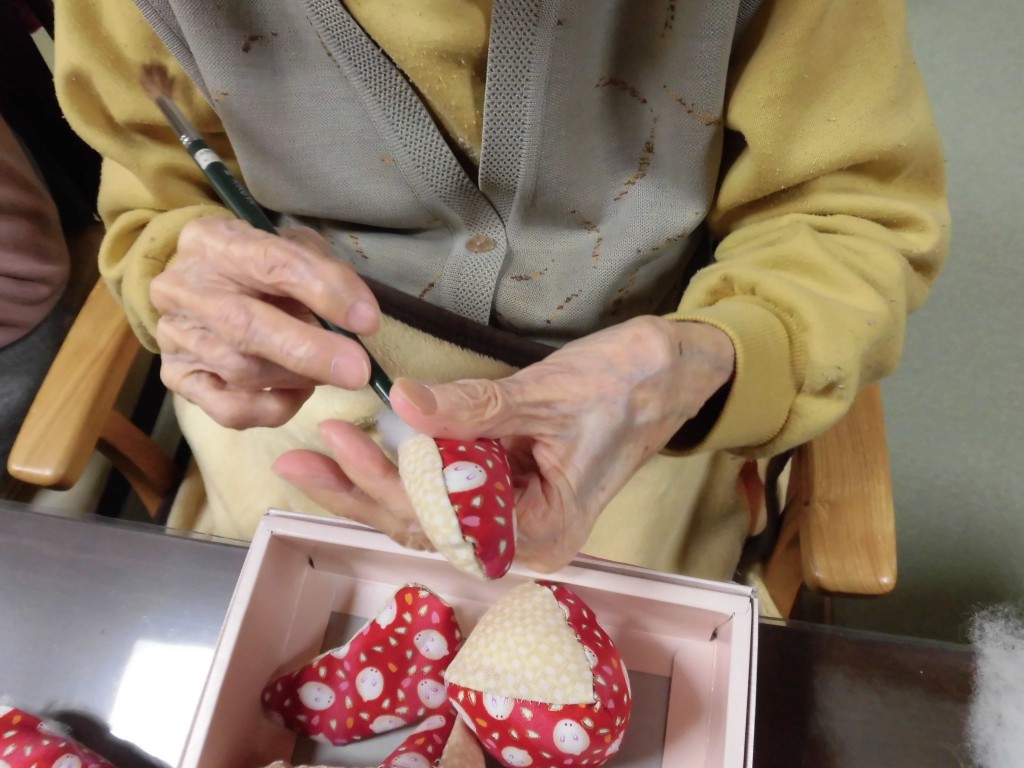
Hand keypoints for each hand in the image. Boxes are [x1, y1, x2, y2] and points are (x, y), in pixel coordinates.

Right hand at [151, 217, 379, 427]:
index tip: (366, 319)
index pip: (272, 262)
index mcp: (212, 241)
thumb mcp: (293, 248)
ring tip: (331, 371)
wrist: (204, 286)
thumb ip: (323, 273)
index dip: (323, 292)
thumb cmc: (261, 265)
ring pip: (241, 370)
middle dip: (308, 351)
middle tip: (357, 370)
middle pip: (245, 325)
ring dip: (298, 378)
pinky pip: (228, 409)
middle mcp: (184, 287)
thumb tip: (358, 317)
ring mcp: (175, 336)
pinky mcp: (178, 379)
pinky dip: (272, 408)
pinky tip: (298, 393)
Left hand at [273, 316, 733, 570]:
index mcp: (541, 531)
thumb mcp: (548, 394)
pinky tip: (364, 450)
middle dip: (361, 491)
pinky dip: (404, 468)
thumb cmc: (628, 384)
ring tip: (313, 456)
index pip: (443, 521)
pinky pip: (444, 487)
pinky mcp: (507, 486)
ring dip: (372, 482)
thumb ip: (473, 407)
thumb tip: (400, 403)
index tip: (338, 443)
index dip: (385, 487)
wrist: (673, 368)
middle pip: (424, 525)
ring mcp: (513, 513)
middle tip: (300, 458)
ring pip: (427, 510)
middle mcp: (523, 536)